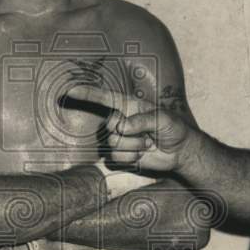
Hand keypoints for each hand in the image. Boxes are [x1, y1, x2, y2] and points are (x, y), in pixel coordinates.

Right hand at [67, 84, 193, 172]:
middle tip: (148, 134)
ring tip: (147, 143)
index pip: (104, 98)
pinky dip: (132, 158)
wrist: (178, 151)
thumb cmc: (173, 128)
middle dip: (130, 133)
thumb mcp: (163, 118)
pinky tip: (142, 154)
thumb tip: (121, 127)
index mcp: (128, 106)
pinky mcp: (120, 155)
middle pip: (109, 126)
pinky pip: (116, 158)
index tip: (70, 92)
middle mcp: (119, 121)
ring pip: (113, 144)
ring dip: (135, 146)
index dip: (86, 95)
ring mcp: (118, 139)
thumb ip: (142, 120)